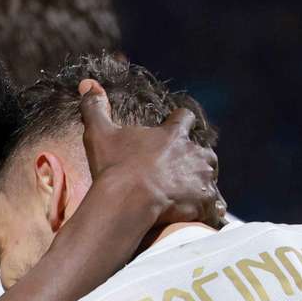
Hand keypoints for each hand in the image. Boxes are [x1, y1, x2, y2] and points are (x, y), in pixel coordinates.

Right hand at [79, 79, 225, 226]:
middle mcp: (193, 153)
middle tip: (179, 171)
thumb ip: (96, 108)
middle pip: (204, 151)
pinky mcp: (204, 202)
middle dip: (195, 159)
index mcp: (173, 134)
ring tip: (190, 194)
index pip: (184, 118)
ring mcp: (202, 178)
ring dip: (204, 183)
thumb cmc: (114, 167)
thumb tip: (87, 84)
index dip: (180, 123)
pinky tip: (202, 216)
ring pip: (211, 177)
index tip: (174, 129)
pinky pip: (214, 208)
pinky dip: (209, 211)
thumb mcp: (99, 134)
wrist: (127, 201)